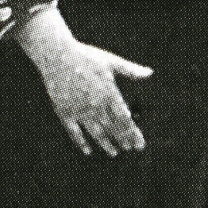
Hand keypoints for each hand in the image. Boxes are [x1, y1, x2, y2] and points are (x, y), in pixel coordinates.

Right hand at [24, 15, 152, 156]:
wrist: (57, 55)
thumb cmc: (86, 56)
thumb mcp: (111, 61)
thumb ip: (131, 71)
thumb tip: (150, 73)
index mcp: (109, 93)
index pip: (125, 120)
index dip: (133, 133)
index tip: (139, 144)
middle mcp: (96, 105)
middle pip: (113, 129)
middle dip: (123, 140)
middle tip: (130, 148)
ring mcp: (79, 110)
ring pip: (96, 133)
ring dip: (106, 144)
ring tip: (114, 152)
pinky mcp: (64, 112)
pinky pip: (74, 132)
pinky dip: (81, 143)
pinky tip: (88, 151)